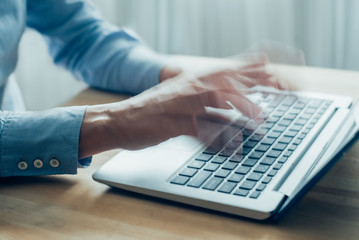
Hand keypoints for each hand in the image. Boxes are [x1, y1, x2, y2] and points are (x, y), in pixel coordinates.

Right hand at [78, 60, 282, 157]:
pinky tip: (230, 146)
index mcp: (191, 81)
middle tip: (279, 86)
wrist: (119, 119)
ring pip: (215, 98)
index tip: (272, 68)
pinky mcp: (172, 123)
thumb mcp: (180, 98)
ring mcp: (180, 104)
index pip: (226, 69)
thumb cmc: (152, 111)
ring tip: (261, 118)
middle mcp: (188, 87)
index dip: (250, 67)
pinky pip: (199, 128)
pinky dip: (217, 137)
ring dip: (240, 105)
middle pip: (226, 79)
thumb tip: (229, 104)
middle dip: (254, 80)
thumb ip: (204, 99)